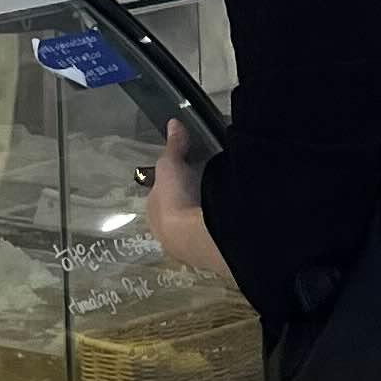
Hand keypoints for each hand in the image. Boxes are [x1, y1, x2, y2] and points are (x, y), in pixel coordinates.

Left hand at [145, 118, 226, 275]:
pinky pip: (209, 240)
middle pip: (176, 215)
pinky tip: (227, 225)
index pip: (160, 197)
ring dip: (201, 221)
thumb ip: (174, 147)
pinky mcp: (205, 257)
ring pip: (192, 230)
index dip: (171, 186)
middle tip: (204, 192)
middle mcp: (165, 232)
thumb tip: (173, 123)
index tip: (186, 178)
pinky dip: (216, 232)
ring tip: (219, 208)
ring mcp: (184, 248)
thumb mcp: (172, 165)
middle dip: (187, 205)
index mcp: (153, 211)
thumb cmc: (176, 198)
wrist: (196, 236)